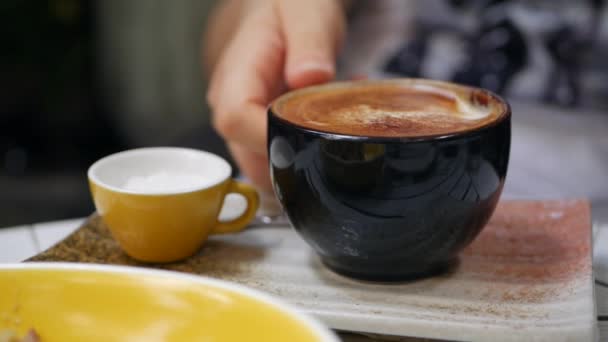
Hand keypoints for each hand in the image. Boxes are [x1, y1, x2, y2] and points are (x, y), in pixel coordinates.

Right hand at [206, 0, 345, 192]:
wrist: (283, 12)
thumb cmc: (292, 9)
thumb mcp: (307, 11)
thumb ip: (310, 41)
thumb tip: (310, 76)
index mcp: (237, 72)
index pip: (236, 119)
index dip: (271, 137)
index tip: (313, 135)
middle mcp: (230, 103)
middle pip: (250, 154)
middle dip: (299, 153)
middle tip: (339, 127)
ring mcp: (242, 122)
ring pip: (266, 165)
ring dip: (305, 155)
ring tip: (336, 121)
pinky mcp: (257, 131)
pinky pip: (279, 156)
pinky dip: (306, 151)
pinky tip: (327, 125)